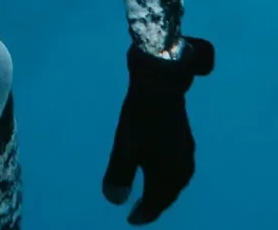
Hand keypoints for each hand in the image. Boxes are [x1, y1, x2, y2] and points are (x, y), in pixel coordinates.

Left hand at [102, 37, 214, 224]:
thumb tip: (114, 201)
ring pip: (176, 182)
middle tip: (139, 213)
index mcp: (168, 173)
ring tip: (150, 196)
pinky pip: (178, 169)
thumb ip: (119, 175)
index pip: (155, 202)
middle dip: (154, 205)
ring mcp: (187, 153)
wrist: (161, 85)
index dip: (143, 214)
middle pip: (168, 194)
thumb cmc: (140, 119)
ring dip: (162, 191)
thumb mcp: (124, 148)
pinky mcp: (185, 141)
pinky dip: (168, 177)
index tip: (130, 220)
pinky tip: (161, 171)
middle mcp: (182, 168)